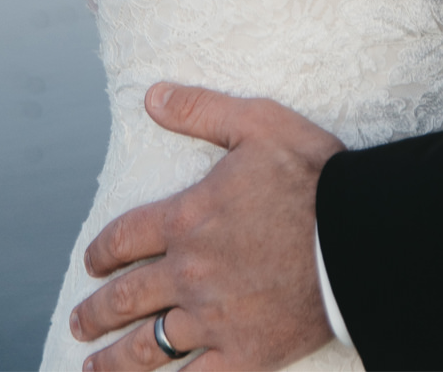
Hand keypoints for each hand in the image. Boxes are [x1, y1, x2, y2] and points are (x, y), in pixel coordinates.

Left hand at [70, 84, 342, 371]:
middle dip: (96, 312)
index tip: (90, 264)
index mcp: (186, 219)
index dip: (101, 252)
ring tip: (93, 366)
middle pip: (127, 297)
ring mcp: (215, 318)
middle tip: (80, 323)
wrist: (363, 241)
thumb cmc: (315, 179)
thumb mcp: (256, 124)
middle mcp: (189, 273)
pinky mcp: (247, 354)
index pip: (125, 238)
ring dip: (116, 359)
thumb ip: (200, 111)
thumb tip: (152, 97)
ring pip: (150, 345)